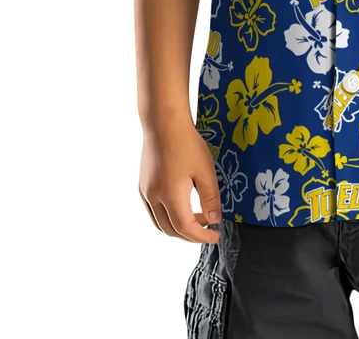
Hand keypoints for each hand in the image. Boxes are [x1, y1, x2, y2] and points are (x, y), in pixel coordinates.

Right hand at [138, 113, 222, 242]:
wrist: (163, 122)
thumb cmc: (186, 143)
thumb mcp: (206, 170)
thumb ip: (211, 198)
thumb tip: (214, 219)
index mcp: (171, 197)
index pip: (186, 229)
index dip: (202, 237)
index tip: (216, 235)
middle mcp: (154, 198)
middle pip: (172, 230)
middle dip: (191, 234)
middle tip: (209, 227)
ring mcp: (146, 192)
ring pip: (160, 223)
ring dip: (178, 227)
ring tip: (197, 217)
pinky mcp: (143, 185)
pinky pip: (153, 211)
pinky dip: (167, 217)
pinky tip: (181, 206)